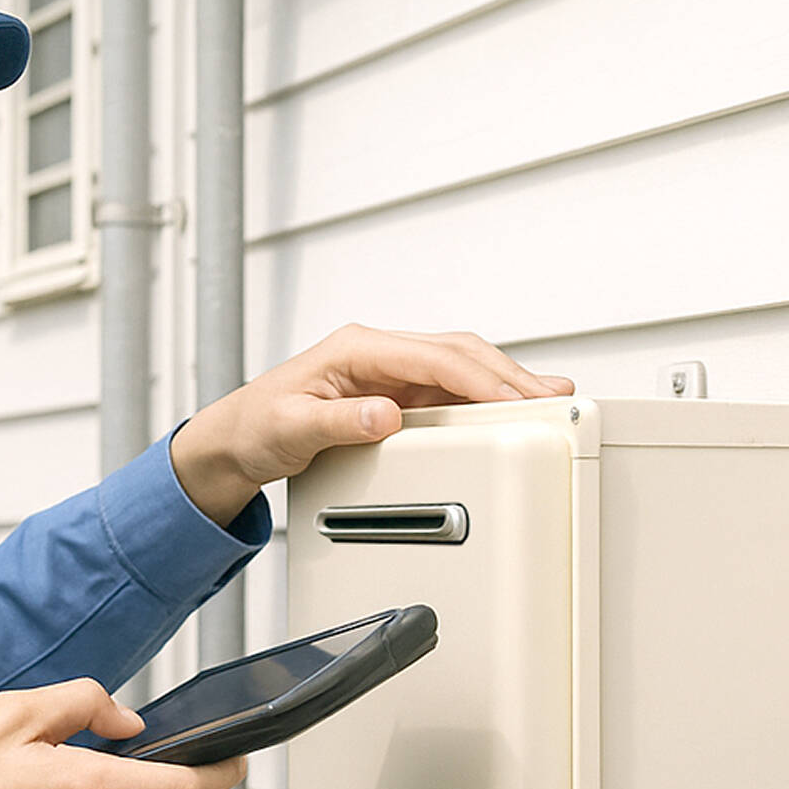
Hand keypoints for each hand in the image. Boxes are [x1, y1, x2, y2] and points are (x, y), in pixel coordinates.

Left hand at [169, 324, 571, 524]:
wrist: (236, 439)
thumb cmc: (256, 426)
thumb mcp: (291, 429)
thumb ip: (338, 422)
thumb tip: (386, 415)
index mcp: (355, 348)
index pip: (432, 356)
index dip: (479, 377)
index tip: (514, 397)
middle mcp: (377, 353)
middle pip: (457, 353)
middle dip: (507, 374)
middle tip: (552, 397)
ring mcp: (388, 371)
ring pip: (459, 367)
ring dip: (502, 383)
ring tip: (545, 403)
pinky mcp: (394, 393)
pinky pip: (449, 389)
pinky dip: (483, 398)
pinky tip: (508, 411)